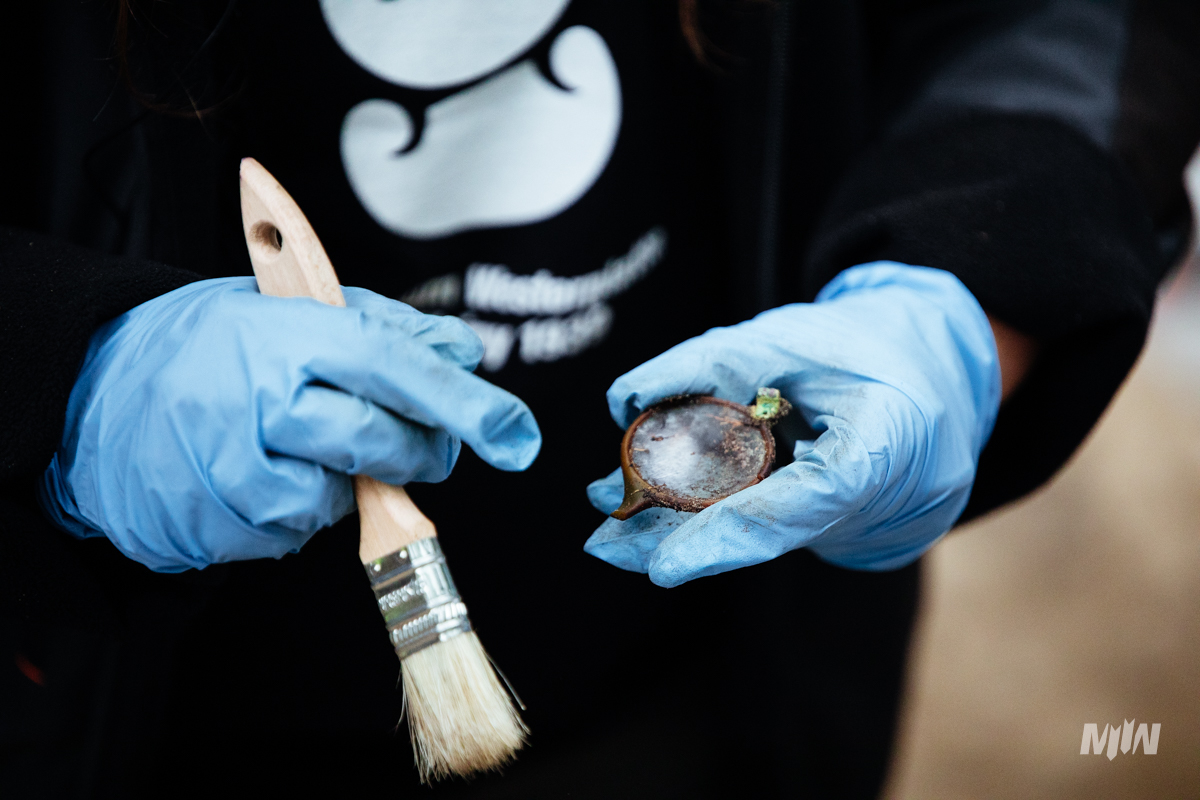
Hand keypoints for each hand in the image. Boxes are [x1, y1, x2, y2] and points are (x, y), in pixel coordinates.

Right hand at [39, 277, 539, 571]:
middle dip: (418, 448)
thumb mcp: (288, 310)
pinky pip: (297, 532)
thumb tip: (464, 349)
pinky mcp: (218, 526)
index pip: (394, 367)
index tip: (515, 434)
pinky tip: (265, 470)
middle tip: (411, 435)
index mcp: (286, 337)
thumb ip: (383, 327)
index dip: (462, 402)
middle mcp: (261, 402)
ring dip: (348, 478)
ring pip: (343, 496)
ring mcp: (235, 470)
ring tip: (300, 439)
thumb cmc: (207, 348)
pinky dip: (301, 507)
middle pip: (382, 442)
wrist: (96, 397)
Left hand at [583, 262, 1000, 585]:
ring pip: (758, 534)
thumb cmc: (867, 343)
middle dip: (679, 541)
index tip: (660, 566)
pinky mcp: (837, 520)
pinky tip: (655, 507)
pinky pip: (769, 522)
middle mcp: (874, 504)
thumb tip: (626, 401)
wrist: (942, 364)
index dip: (722, 540)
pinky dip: (716, 514)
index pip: (792, 511)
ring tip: (611, 522)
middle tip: (602, 543)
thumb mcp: (792, 336)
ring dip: (685, 528)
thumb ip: (710, 365)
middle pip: (763, 537)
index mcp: (881, 451)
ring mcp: (859, 522)